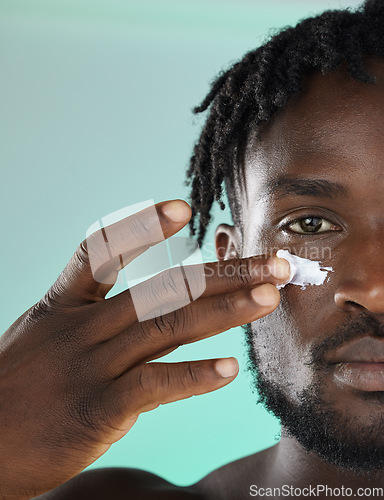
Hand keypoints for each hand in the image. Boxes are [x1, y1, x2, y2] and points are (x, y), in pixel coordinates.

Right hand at [0, 200, 289, 498]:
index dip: (142, 225)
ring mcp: (92, 366)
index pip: (102, 250)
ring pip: (168, 326)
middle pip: (162, 288)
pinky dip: (194, 376)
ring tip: (268, 296)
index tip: (183, 207)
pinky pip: (155, 385)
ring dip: (224, 310)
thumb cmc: (14, 390)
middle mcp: (83, 328)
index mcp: (65, 305)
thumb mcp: (43, 338)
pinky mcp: (99, 409)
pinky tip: (230, 368)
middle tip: (271, 262)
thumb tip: (150, 326)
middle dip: (222, 273)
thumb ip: (94, 323)